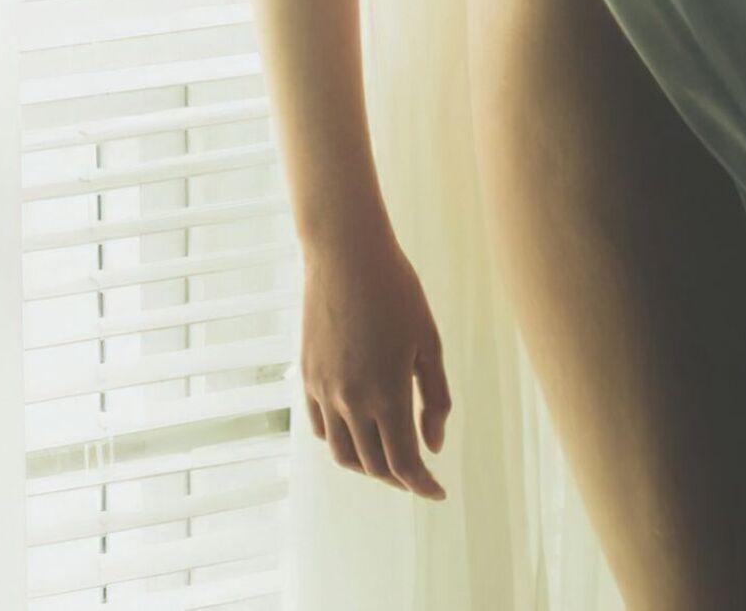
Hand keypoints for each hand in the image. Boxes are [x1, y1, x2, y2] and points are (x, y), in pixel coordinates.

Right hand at [298, 227, 451, 499]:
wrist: (345, 254)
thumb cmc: (397, 292)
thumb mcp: (429, 343)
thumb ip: (435, 399)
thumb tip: (433, 445)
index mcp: (388, 394)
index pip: (405, 463)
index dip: (423, 485)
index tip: (438, 492)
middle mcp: (351, 399)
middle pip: (374, 465)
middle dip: (400, 479)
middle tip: (419, 476)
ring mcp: (324, 389)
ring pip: (342, 454)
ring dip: (367, 467)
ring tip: (388, 461)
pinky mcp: (307, 376)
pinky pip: (321, 427)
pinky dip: (341, 442)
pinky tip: (358, 433)